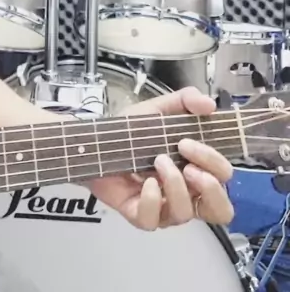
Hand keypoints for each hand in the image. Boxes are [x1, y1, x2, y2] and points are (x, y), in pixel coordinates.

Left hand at [88, 86, 233, 230]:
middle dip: (209, 186)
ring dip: (174, 185)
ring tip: (158, 161)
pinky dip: (152, 200)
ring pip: (185, 215)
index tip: (188, 142)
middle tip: (188, 166)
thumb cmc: (133, 130)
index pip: (224, 177)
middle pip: (220, 210)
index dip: (213, 162)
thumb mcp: (160, 108)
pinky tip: (145, 182)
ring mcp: (164, 207)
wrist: (97, 140)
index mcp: (197, 168)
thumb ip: (186, 100)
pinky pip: (153, 221)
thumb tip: (210, 105)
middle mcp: (186, 192)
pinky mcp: (140, 215)